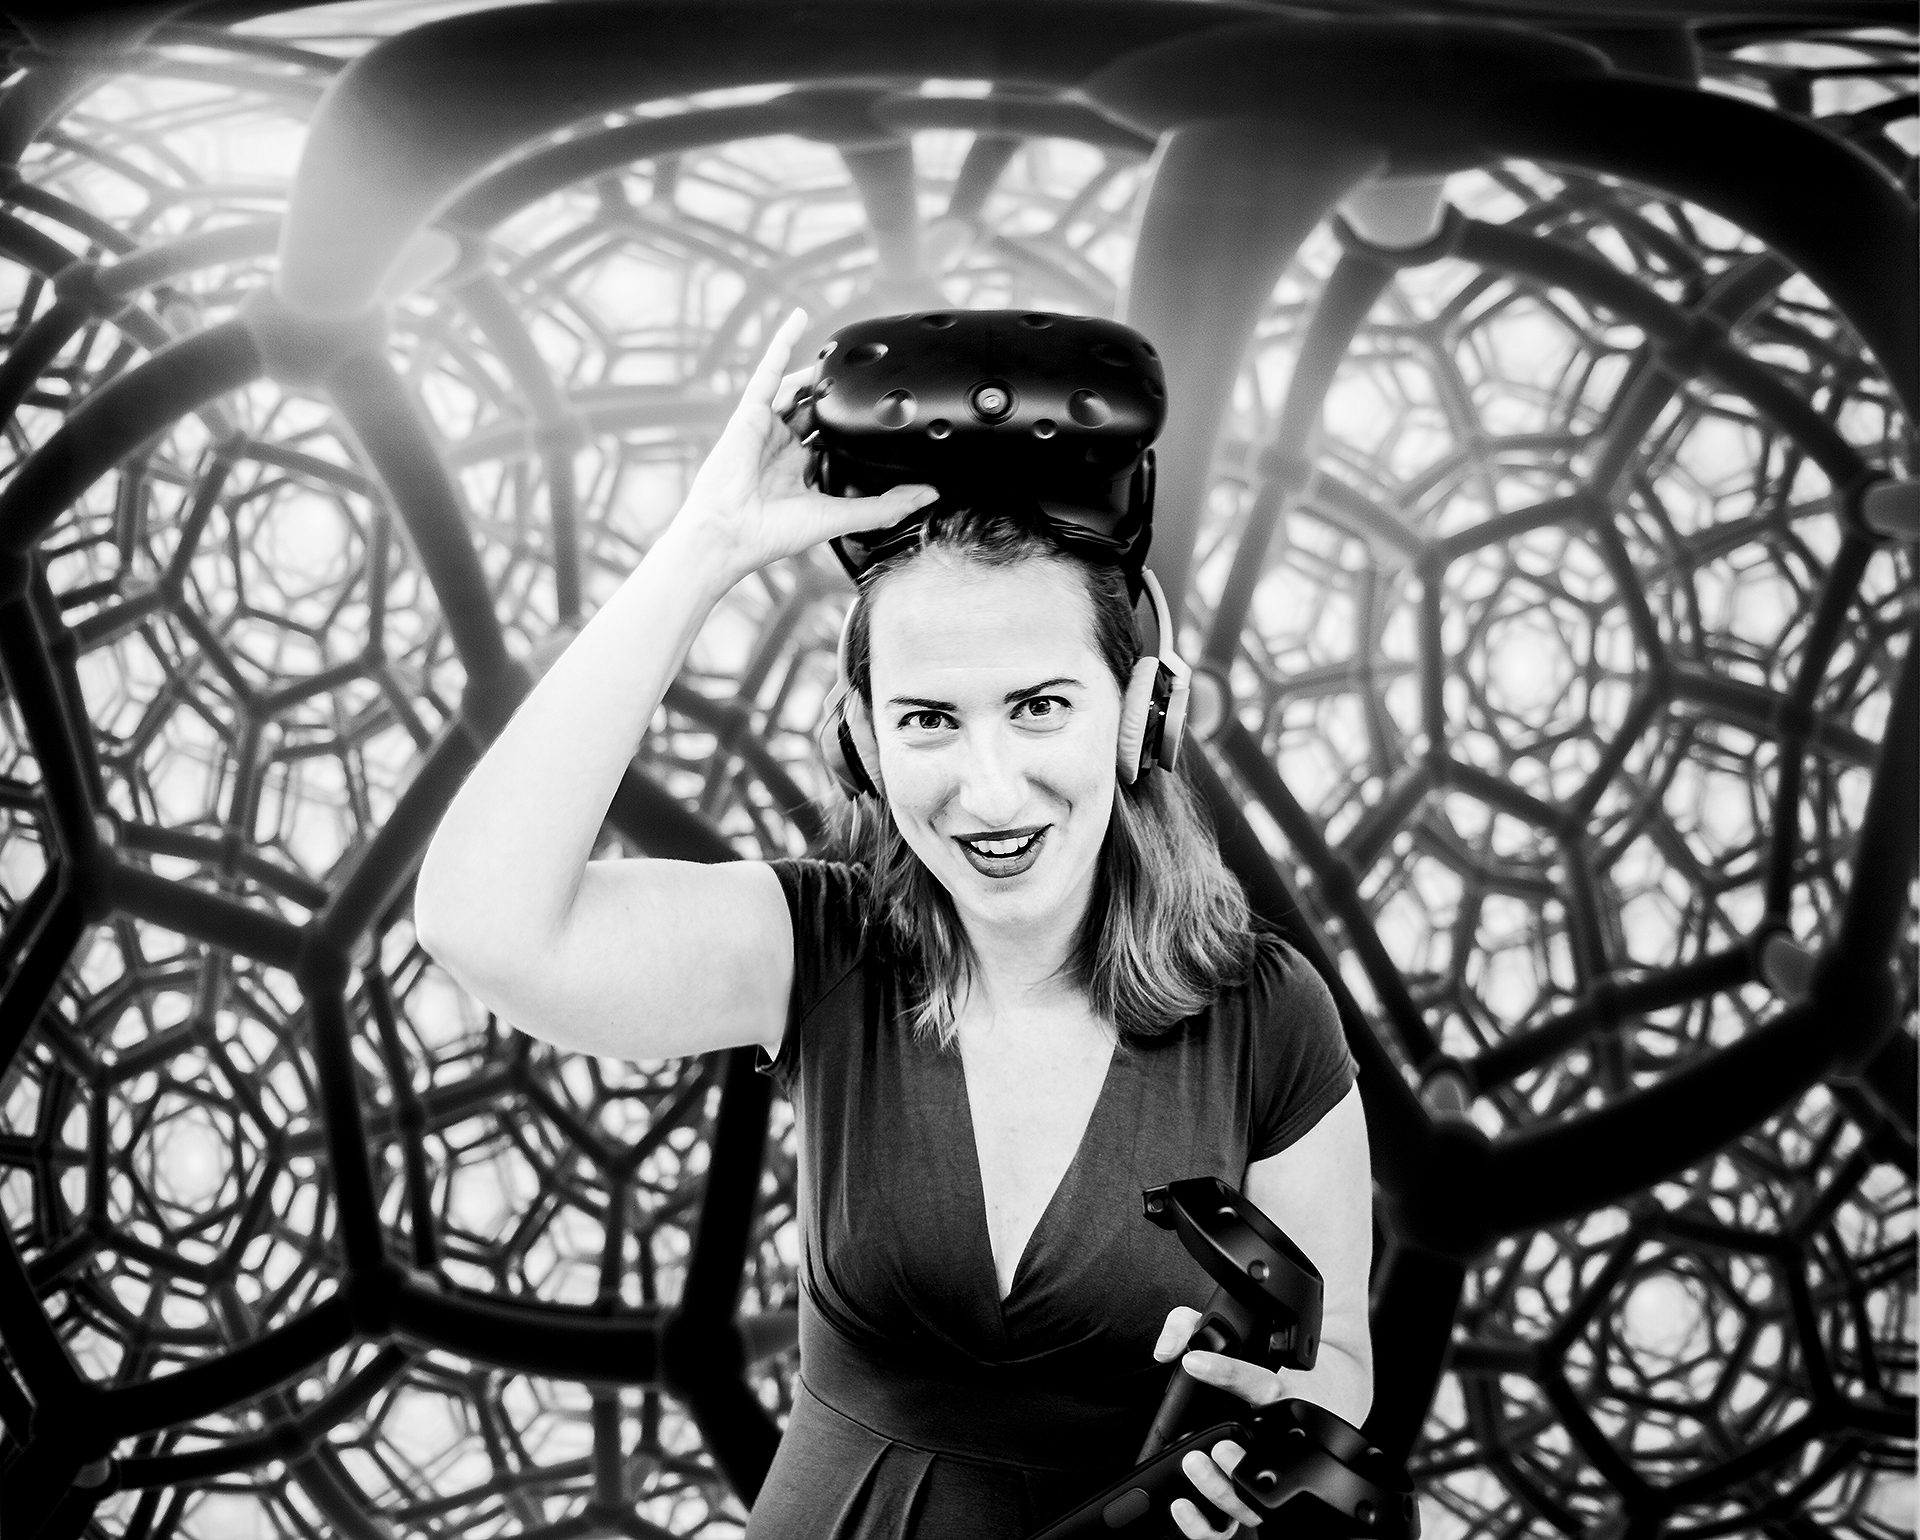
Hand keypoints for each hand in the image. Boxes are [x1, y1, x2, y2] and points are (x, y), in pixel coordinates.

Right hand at [673, 308, 936, 582]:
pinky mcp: (751, 412)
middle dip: (840, 397)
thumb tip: (929, 495)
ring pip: (798, 389)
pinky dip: (781, 343)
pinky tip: (799, 318)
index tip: (883, 417)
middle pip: (819, 412)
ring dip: (820, 373)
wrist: (730, 531)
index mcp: (804, 471)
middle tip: (869, 380)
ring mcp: (768, 427)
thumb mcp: (841, 518)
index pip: (835, 441)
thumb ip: (885, 507)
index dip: (856, 428)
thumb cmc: (775, 533)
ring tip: (846, 355)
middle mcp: (786, 447)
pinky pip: (768, 371)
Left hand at [1154, 1306, 1285, 1535]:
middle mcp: (1275, 1443)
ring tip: (1195, 1465)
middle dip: (1239, 1461)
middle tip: (1213, 1446)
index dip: (1228, 1373)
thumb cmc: (1254, 1374)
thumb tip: (1168, 1351)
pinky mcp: (1243, 1503)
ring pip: (1252, 1503)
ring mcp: (1261, 1479)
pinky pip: (1229, 1528)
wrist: (1306, 1403)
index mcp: (1277, 1401)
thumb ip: (1191, 1328)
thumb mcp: (1225, 1338)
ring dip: (1222, 1490)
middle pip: (1266, 1462)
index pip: (1262, 1385)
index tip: (1194, 1363)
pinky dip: (1205, 1526)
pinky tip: (1181, 1506)